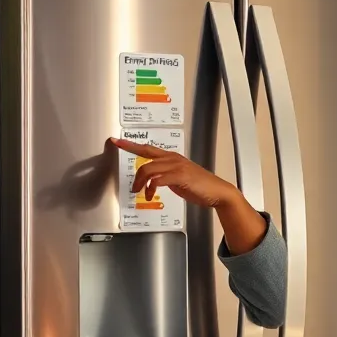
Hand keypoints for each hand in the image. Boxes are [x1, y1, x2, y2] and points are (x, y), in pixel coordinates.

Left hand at [110, 137, 240, 209]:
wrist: (218, 192)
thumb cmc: (201, 186)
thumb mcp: (180, 178)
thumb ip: (166, 176)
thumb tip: (153, 181)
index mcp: (173, 158)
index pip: (148, 149)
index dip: (131, 145)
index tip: (118, 141)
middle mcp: (173, 159)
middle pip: (145, 156)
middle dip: (131, 157)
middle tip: (122, 163)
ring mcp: (177, 166)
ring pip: (148, 169)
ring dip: (140, 182)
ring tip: (139, 191)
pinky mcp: (179, 176)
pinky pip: (157, 179)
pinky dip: (150, 188)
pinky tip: (150, 195)